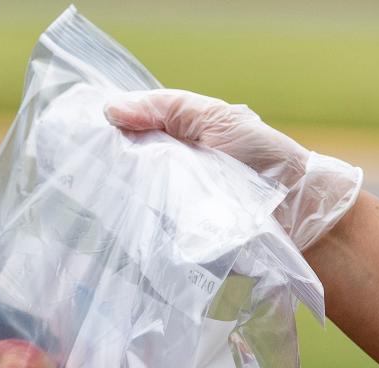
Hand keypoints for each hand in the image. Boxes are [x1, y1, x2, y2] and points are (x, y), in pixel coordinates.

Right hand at [103, 89, 361, 250]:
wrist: (299, 215)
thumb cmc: (264, 159)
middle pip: (120, 174)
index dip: (104, 136)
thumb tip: (110, 109)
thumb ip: (165, 109)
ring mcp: (166, 214)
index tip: (80, 136)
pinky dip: (135, 231)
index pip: (125, 139)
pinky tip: (121, 225)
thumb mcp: (215, 119)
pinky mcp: (174, 246)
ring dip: (117, 201)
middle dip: (105, 169)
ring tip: (98, 197)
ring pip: (126, 206)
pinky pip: (144, 238)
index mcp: (172, 144)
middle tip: (85, 167)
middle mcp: (165, 179)